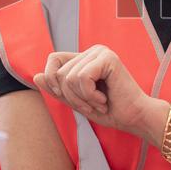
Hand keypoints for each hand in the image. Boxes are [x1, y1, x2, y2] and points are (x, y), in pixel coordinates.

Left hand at [35, 45, 164, 138]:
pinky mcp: (108, 58)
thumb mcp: (77, 102)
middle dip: (71, 97)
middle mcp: (92, 51)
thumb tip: (35, 76)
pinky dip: (90, 96)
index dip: (54, 81)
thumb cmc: (110, 111)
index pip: (53, 60)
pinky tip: (104, 99)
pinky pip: (82, 78)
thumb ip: (57, 89)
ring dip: (82, 99)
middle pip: (59, 72)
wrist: (134, 118)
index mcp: (84, 58)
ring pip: (68, 78)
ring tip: (99, 103)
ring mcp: (100, 52)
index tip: (71, 99)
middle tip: (91, 105)